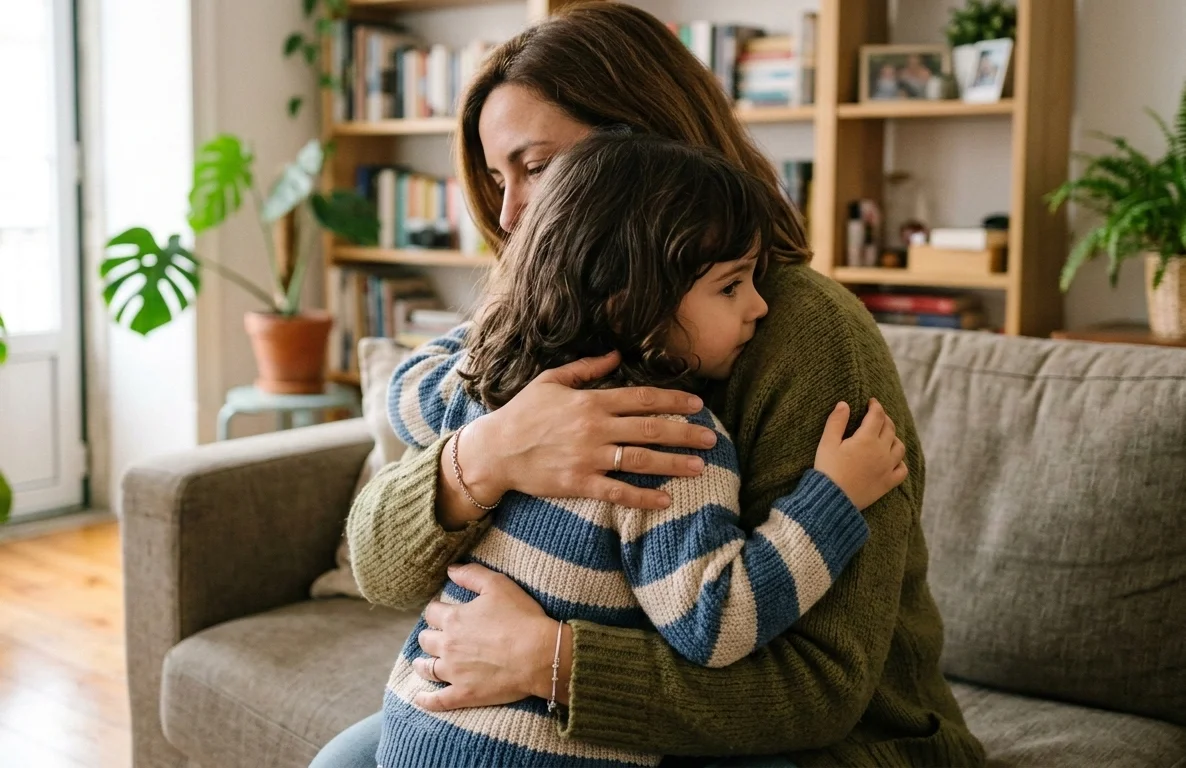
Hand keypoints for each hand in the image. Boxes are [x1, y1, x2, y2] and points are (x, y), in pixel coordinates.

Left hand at [412, 564, 570, 710]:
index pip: (432, 612)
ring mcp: (454, 672)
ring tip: (421, 664)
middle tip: (435, 635)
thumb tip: (450, 570)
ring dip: (422, 664)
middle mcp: (448, 645)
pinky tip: (419, 698)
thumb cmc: (521, 617)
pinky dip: (426, 700)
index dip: (436, 609)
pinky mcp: (464, 694)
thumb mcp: (498, 585)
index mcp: (454, 619)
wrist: (539, 654)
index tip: (441, 610)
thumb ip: (472, 574)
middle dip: (429, 635)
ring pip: (427, 668)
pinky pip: (437, 701)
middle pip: (427, 639)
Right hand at [461, 351, 717, 509]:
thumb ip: (586, 368)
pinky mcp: (578, 484)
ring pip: (640, 460)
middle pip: (650, 429)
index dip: (673, 400)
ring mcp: (588, 457)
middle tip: (711, 439)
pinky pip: (617, 493)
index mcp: (590, 401)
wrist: (495, 450)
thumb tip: (617, 355)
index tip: (697, 404)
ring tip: (699, 467)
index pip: (642, 399)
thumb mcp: (551, 380)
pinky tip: (665, 500)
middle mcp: (594, 428)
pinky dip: (642, 497)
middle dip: (684, 433)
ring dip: (673, 464)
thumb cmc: (522, 412)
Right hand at [814, 399, 907, 509]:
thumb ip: (836, 422)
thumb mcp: (827, 443)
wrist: (833, 499)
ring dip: (894, 437)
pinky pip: (902, 469)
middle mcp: (881, 451)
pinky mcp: (888, 483)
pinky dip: (900, 461)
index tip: (871, 402)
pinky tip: (893, 460)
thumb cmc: (828, 470)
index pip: (877, 416)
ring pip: (899, 447)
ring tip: (886, 435)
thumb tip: (844, 404)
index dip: (875, 406)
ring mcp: (887, 468)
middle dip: (884, 419)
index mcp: (866, 439)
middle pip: (890, 429)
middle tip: (876, 415)